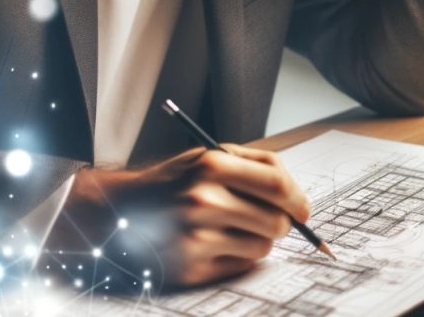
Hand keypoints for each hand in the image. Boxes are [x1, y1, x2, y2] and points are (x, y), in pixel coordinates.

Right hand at [45, 144, 309, 289]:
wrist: (120, 211)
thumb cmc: (172, 182)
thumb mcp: (207, 156)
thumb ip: (252, 167)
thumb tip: (297, 198)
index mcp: (211, 164)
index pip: (276, 184)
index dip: (298, 198)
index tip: (303, 209)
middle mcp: (203, 200)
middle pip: (276, 221)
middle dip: (280, 222)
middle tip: (266, 217)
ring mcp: (196, 237)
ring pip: (263, 247)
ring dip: (257, 239)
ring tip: (232, 226)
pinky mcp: (191, 267)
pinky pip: (242, 266)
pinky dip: (239, 256)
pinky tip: (216, 242)